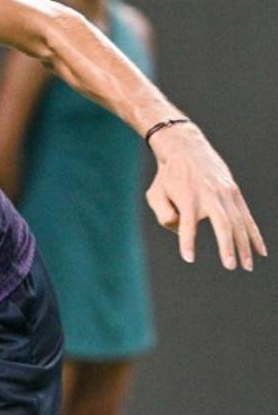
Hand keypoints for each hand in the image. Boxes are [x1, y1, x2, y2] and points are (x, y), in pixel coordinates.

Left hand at [146, 124, 266, 269]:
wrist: (185, 149)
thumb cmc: (168, 177)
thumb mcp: (155, 194)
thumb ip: (164, 215)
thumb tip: (181, 234)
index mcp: (187, 197)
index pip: (187, 224)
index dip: (187, 241)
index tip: (188, 258)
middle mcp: (209, 195)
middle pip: (222, 223)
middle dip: (227, 246)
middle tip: (230, 266)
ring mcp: (225, 193)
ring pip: (239, 222)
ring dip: (244, 245)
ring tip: (246, 266)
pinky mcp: (235, 193)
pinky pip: (247, 217)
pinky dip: (254, 234)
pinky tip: (260, 251)